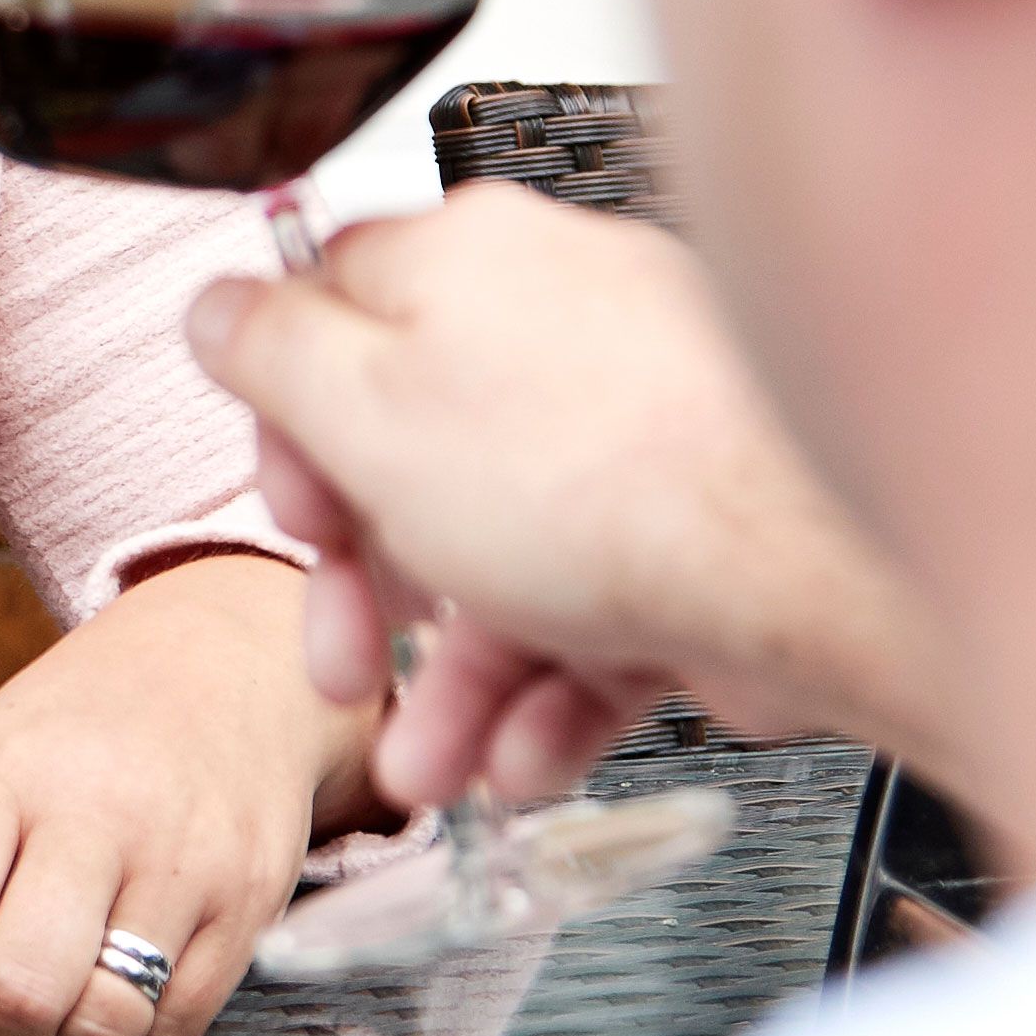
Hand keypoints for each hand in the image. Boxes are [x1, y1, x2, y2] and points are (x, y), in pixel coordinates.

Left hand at [0, 553, 346, 1035]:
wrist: (234, 661)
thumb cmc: (89, 722)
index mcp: (6, 776)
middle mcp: (99, 818)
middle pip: (19, 993)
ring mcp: (186, 864)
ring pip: (101, 1028)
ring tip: (43, 1020)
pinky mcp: (252, 906)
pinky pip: (174, 1032)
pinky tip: (111, 1002)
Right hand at [183, 182, 945, 806]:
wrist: (820, 567)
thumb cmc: (605, 476)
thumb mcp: (362, 407)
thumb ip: (267, 349)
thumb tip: (216, 304)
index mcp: (468, 266)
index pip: (334, 315)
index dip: (291, 428)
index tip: (291, 509)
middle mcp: (558, 331)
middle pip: (416, 458)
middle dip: (369, 589)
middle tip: (344, 657)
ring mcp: (640, 433)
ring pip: (507, 559)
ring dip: (453, 681)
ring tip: (428, 769)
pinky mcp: (706, 533)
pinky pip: (599, 613)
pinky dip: (551, 696)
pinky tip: (521, 760)